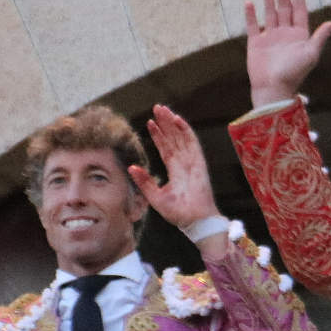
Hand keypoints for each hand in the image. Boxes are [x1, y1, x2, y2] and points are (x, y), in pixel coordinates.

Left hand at [134, 106, 226, 258]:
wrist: (195, 221)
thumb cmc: (179, 213)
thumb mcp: (155, 197)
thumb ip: (144, 182)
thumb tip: (131, 167)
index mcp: (175, 171)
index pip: (166, 148)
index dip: (158, 135)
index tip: (150, 123)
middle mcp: (184, 164)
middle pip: (174, 138)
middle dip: (166, 123)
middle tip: (157, 108)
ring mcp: (192, 162)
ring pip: (182, 137)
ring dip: (173, 123)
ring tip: (164, 110)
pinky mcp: (199, 163)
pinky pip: (192, 143)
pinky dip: (186, 131)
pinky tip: (178, 120)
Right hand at [245, 0, 330, 106]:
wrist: (274, 88)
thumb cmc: (294, 73)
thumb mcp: (310, 54)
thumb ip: (319, 38)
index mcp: (299, 36)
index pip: (299, 12)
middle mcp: (285, 34)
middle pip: (284, 9)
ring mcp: (270, 38)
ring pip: (270, 13)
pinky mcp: (256, 43)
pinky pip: (253, 26)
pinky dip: (251, 15)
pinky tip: (249, 2)